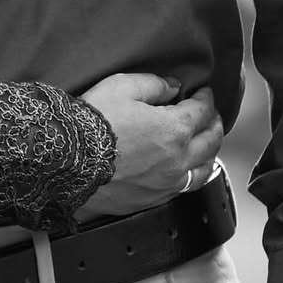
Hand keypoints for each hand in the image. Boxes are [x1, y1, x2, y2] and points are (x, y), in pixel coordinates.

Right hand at [76, 72, 222, 219]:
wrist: (68, 161)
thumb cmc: (93, 123)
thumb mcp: (122, 87)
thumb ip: (154, 84)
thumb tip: (173, 87)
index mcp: (174, 129)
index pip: (202, 111)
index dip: (206, 98)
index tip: (203, 92)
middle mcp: (178, 159)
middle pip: (211, 141)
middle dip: (215, 122)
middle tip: (211, 114)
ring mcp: (168, 182)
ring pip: (205, 169)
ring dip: (210, 152)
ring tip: (207, 143)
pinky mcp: (154, 198)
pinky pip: (186, 187)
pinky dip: (195, 174)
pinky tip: (189, 169)